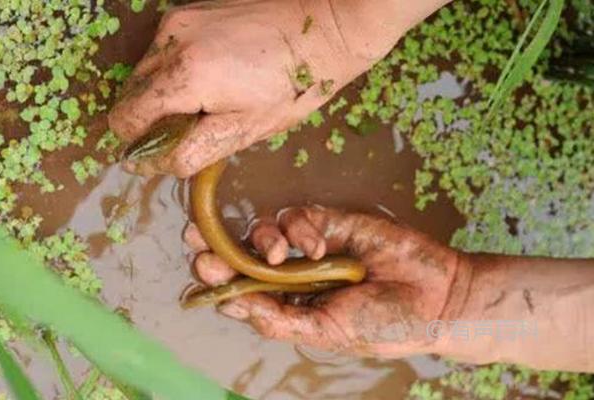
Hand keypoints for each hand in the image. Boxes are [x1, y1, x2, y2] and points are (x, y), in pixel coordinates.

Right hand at [109, 0, 393, 177]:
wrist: (321, 30)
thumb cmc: (291, 87)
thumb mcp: (244, 131)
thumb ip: (191, 151)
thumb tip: (150, 164)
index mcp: (184, 76)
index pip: (125, 119)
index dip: (141, 142)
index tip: (170, 146)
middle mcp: (170, 41)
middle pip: (130, 95)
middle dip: (153, 118)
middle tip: (197, 124)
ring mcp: (176, 21)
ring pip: (143, 72)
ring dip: (164, 93)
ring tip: (209, 97)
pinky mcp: (185, 12)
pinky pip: (161, 51)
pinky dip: (174, 71)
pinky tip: (211, 75)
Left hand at [186, 206, 464, 356]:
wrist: (434, 297)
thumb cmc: (382, 324)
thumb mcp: (326, 331)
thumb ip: (280, 319)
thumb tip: (230, 305)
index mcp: (288, 304)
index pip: (241, 288)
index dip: (217, 277)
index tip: (199, 268)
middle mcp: (293, 273)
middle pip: (242, 253)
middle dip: (217, 245)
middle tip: (195, 239)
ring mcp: (310, 245)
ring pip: (264, 230)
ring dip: (262, 239)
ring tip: (278, 256)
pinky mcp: (330, 221)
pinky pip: (298, 216)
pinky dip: (301, 228)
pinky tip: (319, 247)